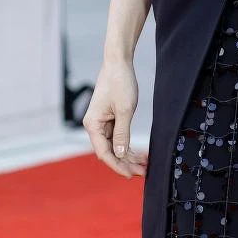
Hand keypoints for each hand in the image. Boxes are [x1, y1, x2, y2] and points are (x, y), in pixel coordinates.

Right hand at [82, 59, 147, 178]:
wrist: (118, 62)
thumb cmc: (120, 82)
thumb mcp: (124, 110)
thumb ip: (122, 134)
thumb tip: (120, 154)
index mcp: (93, 124)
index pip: (104, 153)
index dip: (117, 166)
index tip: (130, 175)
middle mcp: (94, 125)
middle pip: (109, 151)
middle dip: (126, 162)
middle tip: (143, 171)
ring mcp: (101, 122)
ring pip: (115, 145)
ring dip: (128, 155)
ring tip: (144, 164)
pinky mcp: (109, 118)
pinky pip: (117, 136)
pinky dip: (128, 144)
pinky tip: (139, 153)